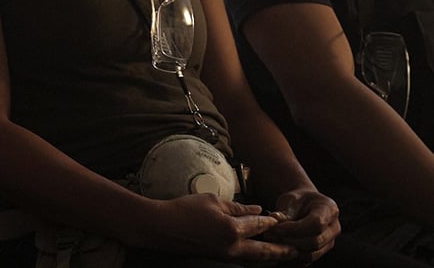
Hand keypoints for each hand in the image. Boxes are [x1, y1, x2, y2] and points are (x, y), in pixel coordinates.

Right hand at [144, 194, 296, 262]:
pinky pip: (245, 259)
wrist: (161, 228)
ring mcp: (226, 255)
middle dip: (283, 251)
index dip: (272, 222)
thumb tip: (257, 210)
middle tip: (299, 250)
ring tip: (285, 255)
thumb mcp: (212, 201)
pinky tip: (261, 254)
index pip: (260, 225)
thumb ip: (237, 207)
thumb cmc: (183, 210)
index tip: (284, 219)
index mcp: (232, 229)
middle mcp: (232, 246)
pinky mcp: (219, 257)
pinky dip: (257, 258)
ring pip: (257, 259)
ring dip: (272, 257)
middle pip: (266, 251)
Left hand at [264, 189, 339, 264]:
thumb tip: (275, 219)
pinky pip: (305, 261)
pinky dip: (290, 257)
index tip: (276, 227)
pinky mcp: (319, 253)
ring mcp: (328, 243)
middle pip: (315, 242)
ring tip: (271, 240)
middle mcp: (334, 229)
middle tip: (270, 234)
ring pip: (310, 254)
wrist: (304, 206)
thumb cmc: (297, 200)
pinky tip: (276, 248)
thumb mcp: (290, 199)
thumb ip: (285, 210)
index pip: (316, 224)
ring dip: (288, 250)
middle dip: (290, 240)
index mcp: (329, 210)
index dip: (295, 228)